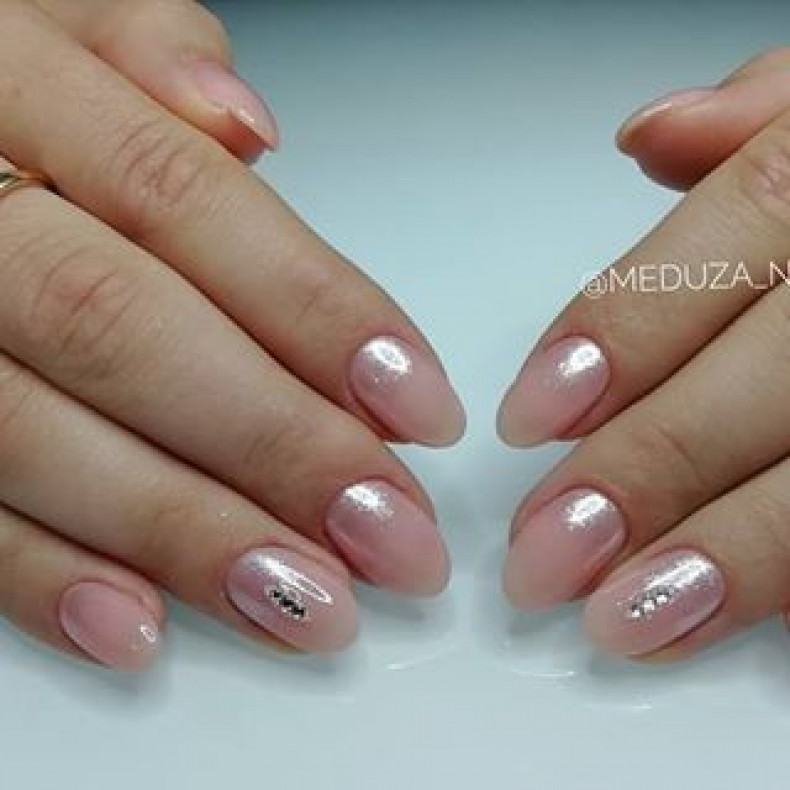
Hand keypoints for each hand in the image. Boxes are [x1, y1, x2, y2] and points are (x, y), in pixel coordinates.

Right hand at [0, 0, 464, 670]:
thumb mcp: (50, 24)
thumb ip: (145, 54)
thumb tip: (242, 121)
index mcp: (8, 88)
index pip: (184, 198)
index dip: (314, 308)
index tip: (419, 405)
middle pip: (126, 333)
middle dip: (274, 445)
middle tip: (390, 532)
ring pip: (40, 440)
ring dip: (188, 535)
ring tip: (310, 604)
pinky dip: (45, 577)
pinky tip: (144, 627)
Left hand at [499, 48, 789, 660]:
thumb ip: (765, 123)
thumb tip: (656, 133)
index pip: (737, 235)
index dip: (624, 329)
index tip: (531, 415)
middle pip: (771, 377)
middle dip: (649, 467)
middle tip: (548, 549)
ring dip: (730, 556)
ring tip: (625, 616)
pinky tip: (727, 619)